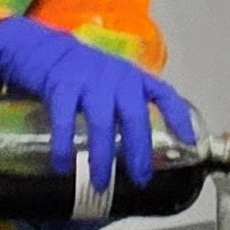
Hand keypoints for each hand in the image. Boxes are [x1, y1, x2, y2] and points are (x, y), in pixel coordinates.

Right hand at [0, 17, 194, 189]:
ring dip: (103, 155)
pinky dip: (64, 144)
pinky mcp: (61, 84)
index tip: (188, 142)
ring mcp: (89, 80)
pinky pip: (64, 118)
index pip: (163, 94)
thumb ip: (122, 106)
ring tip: (101, 182)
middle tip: (140, 179)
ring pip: (102, 122)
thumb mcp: (110, 83)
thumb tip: (132, 151)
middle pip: (134, 116)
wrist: (41, 47)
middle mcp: (116, 77)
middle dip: (139, 150)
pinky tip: (62, 165)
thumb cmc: (80, 73)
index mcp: (131, 78)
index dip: (178, 117)